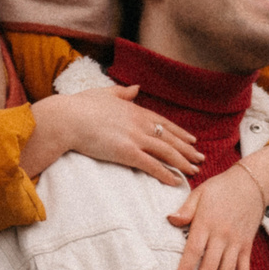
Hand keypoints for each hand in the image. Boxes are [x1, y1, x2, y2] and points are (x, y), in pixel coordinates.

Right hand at [20, 85, 202, 182]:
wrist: (67, 119)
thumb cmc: (80, 106)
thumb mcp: (104, 94)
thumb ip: (122, 93)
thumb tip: (135, 88)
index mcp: (135, 110)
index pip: (164, 122)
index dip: (180, 132)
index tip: (192, 139)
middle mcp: (140, 124)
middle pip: (170, 138)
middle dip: (188, 149)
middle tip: (201, 158)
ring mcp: (135, 138)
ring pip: (167, 152)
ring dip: (182, 162)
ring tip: (194, 171)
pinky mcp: (127, 153)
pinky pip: (152, 166)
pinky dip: (166, 174)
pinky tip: (176, 181)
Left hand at [167, 162, 263, 269]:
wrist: (252, 184)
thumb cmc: (221, 188)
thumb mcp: (200, 193)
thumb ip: (186, 209)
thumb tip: (170, 219)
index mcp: (206, 224)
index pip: (194, 250)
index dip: (185, 269)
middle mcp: (222, 237)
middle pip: (210, 268)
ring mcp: (236, 245)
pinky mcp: (246, 249)